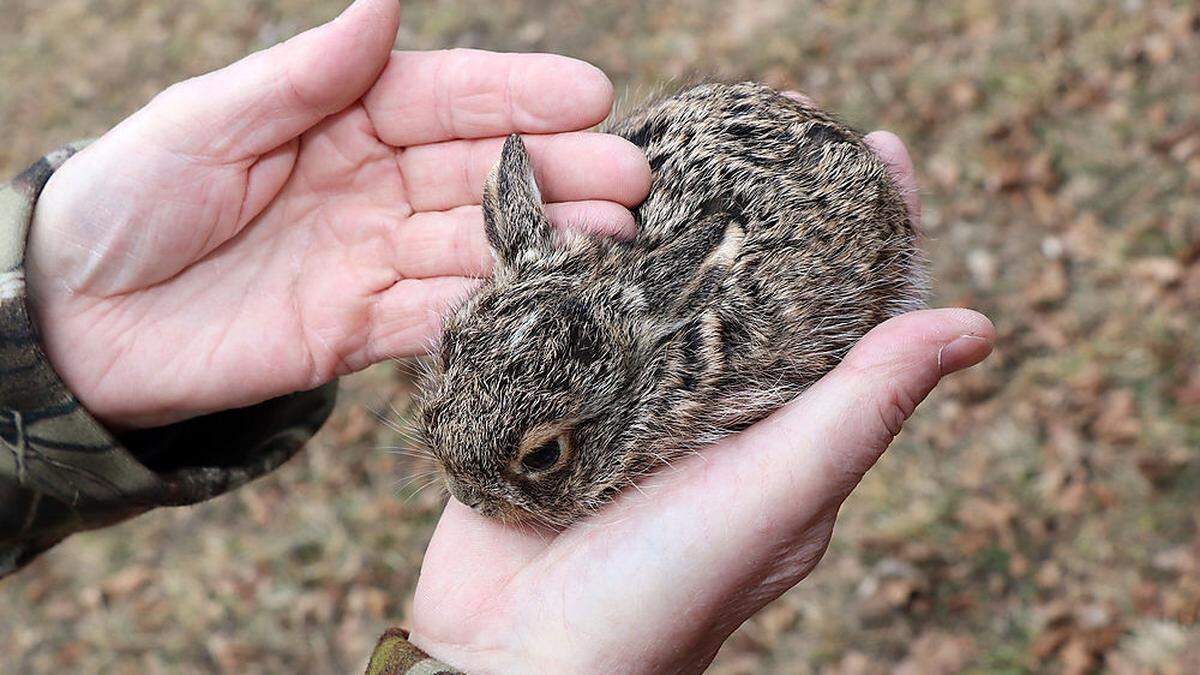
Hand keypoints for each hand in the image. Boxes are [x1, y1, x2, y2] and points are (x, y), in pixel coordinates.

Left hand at [25, 0, 649, 428]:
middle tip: (631, 179)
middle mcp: (373, 184)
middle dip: (557, 173)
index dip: (515, 95)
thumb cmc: (129, 193)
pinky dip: (490, 310)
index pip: (444, 98)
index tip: (589, 94)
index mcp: (341, 116)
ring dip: (545, 245)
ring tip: (613, 242)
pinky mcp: (359, 333)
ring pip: (475, 248)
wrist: (77, 315)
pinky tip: (548, 302)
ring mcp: (373, 259)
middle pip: (480, 174)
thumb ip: (304, 74)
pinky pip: (436, 318)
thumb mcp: (206, 117)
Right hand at [406, 137, 993, 673]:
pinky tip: (576, 207)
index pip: (848, 315)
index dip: (872, 231)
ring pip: (663, 286)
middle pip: (755, 283)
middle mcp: (714, 409)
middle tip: (769, 119)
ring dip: (667, 214)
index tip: (875, 151)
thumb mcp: (773, 500)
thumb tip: (973, 325)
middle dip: (765, 200)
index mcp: (784, 431)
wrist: (513, 658)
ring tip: (664, 144)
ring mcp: (633, 402)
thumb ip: (858, 413)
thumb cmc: (657, 602)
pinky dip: (582, 254)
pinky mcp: (556, 397)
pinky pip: (577, 309)